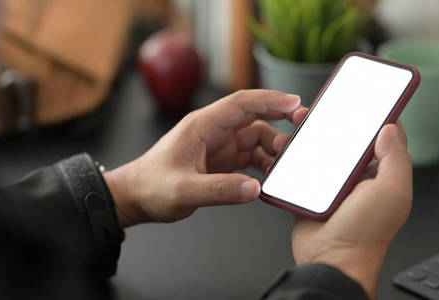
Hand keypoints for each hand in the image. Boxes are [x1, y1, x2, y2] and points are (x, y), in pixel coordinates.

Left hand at [104, 90, 306, 227]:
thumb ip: (219, 190)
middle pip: (253, 117)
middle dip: (280, 120)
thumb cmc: (151, 187)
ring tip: (287, 163)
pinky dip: (263, 163)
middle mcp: (212, 131)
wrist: (135, 197)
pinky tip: (271, 176)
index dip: (270, 100)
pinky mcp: (219, 160)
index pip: (241, 103)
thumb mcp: (183, 191)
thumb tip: (254, 188)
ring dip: (273, 147)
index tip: (295, 104)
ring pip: (254, 137)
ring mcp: (217, 145)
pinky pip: (249, 155)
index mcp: (201, 126)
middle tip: (303, 132)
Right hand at [287, 122, 411, 298]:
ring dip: (309, 137)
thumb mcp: (391, 192)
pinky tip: (285, 148)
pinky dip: (292, 157)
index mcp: (379, 174)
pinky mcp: (308, 192)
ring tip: (298, 126)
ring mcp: (331, 184)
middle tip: (321, 108)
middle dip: (333, 121)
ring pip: (319, 150)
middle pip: (345, 139)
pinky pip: (299, 168)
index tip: (365, 97)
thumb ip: (395, 159)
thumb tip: (390, 128)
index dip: (375, 115)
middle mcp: (356, 177)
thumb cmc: (364, 234)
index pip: (381, 136)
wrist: (330, 261)